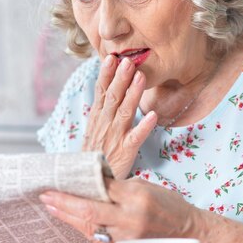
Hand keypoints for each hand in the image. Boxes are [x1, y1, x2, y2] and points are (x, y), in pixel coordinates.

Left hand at [39, 177, 201, 242]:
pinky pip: (96, 237)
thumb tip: (91, 181)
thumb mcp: (145, 186)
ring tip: (51, 206)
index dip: (80, 183)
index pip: (102, 187)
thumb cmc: (168, 206)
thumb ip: (118, 186)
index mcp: (137, 197)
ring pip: (89, 227)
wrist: (190, 234)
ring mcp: (126, 237)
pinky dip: (81, 226)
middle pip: (89, 210)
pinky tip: (68, 219)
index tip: (62, 178)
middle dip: (64, 203)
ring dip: (67, 216)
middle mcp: (130, 219)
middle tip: (45, 195)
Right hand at [83, 56, 156, 178]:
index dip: (106, 74)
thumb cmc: (94, 157)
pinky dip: (144, 126)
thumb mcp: (93, 132)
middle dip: (120, 78)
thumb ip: (101, 112)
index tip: (111, 57)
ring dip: (133, 94)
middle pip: (112, 97)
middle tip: (128, 60)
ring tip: (141, 77)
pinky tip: (153, 116)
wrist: (89, 184)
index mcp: (96, 119)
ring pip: (124, 112)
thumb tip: (105, 91)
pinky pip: (136, 137)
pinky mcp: (125, 152)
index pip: (101, 92)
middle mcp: (104, 125)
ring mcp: (114, 138)